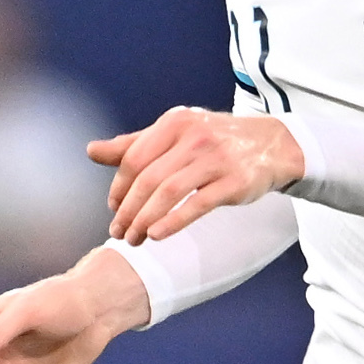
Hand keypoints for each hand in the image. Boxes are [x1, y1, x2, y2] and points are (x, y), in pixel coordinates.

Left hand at [92, 107, 303, 242]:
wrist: (272, 144)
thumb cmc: (216, 142)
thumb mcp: (175, 135)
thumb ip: (135, 145)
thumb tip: (91, 151)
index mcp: (174, 123)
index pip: (134, 158)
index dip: (118, 188)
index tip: (113, 210)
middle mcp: (193, 136)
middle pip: (148, 178)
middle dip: (128, 210)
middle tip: (119, 233)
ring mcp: (215, 158)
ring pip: (168, 192)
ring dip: (145, 220)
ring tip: (135, 240)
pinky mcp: (234, 181)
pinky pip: (197, 204)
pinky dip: (172, 222)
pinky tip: (157, 236)